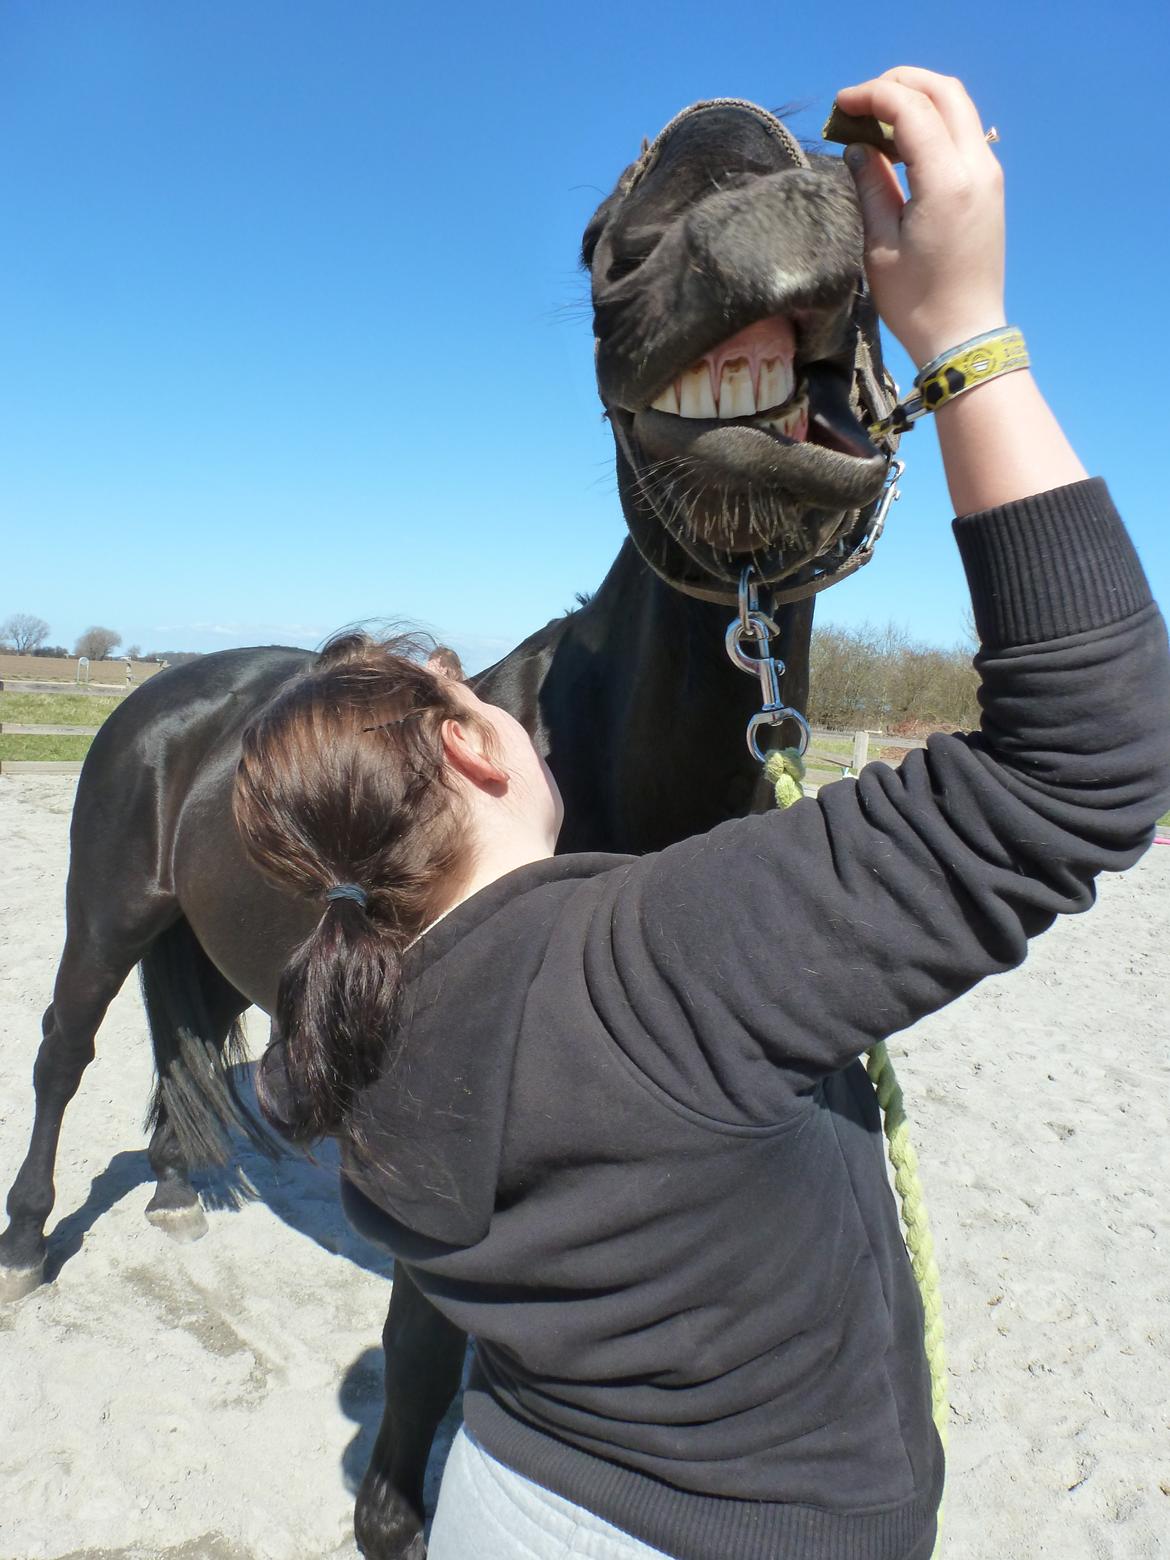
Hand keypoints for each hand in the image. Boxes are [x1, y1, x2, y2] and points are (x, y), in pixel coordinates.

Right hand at [834, 68, 1004, 367]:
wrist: (964, 334)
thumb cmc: (916, 302)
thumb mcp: (880, 245)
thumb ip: (872, 186)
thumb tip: (859, 148)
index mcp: (946, 181)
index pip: (911, 109)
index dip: (872, 96)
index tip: (841, 105)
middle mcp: (976, 167)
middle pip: (943, 91)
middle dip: (899, 84)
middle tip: (860, 101)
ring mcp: (989, 174)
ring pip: (958, 106)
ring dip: (918, 99)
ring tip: (878, 119)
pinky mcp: (990, 186)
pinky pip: (964, 132)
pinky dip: (933, 122)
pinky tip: (903, 143)